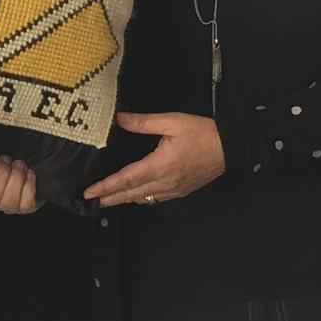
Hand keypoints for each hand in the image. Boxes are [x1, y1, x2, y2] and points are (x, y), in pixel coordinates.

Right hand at [0, 153, 40, 214]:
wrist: (24, 160)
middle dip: (1, 173)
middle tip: (6, 159)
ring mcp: (6, 207)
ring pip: (8, 202)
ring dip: (15, 178)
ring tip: (18, 165)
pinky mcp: (25, 207)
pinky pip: (25, 203)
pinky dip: (28, 185)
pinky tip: (28, 173)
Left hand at [81, 112, 227, 208]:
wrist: (231, 148)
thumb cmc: (202, 132)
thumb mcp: (172, 122)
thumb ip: (144, 123)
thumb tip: (120, 119)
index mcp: (160, 166)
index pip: (127, 179)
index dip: (106, 186)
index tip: (89, 193)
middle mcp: (165, 182)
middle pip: (132, 193)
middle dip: (110, 198)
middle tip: (91, 201)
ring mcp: (174, 189)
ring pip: (144, 198)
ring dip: (124, 199)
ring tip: (108, 200)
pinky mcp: (182, 190)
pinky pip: (157, 198)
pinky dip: (142, 198)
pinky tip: (136, 195)